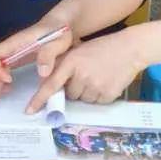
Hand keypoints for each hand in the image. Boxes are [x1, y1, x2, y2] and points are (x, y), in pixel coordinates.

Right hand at [0, 22, 75, 115]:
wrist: (62, 24)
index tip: (8, 80)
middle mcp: (9, 49)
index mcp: (16, 44)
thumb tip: (41, 71)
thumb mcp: (58, 41)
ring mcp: (11, 54)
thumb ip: (49, 54)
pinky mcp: (15, 59)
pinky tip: (6, 92)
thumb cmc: (59, 31)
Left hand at [24, 29, 147, 112]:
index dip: (39, 99)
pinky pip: (96, 103)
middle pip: (69, 95)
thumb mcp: (79, 51)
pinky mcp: (107, 95)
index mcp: (71, 62)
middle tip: (86, 75)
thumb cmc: (103, 48)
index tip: (29, 111)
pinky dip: (99, 96)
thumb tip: (51, 83)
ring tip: (98, 77)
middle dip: (74, 88)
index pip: (51, 84)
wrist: (131, 49)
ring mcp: (95, 86)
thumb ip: (64, 65)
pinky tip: (106, 82)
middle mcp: (81, 76)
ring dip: (87, 92)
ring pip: (83, 100)